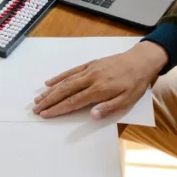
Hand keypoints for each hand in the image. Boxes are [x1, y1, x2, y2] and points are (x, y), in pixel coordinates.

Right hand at [32, 42, 167, 119]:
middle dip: (49, 100)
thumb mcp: (127, 100)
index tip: (46, 114)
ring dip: (50, 90)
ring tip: (38, 99)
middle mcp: (91, 79)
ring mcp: (89, 70)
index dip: (58, 109)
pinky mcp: (90, 64)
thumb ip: (109, 108)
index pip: (73, 102)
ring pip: (65, 81)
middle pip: (65, 91)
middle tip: (36, 109)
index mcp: (99, 90)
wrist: (140, 61)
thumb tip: (92, 115)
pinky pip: (71, 71)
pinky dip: (59, 77)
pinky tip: (49, 82)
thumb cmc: (135, 84)